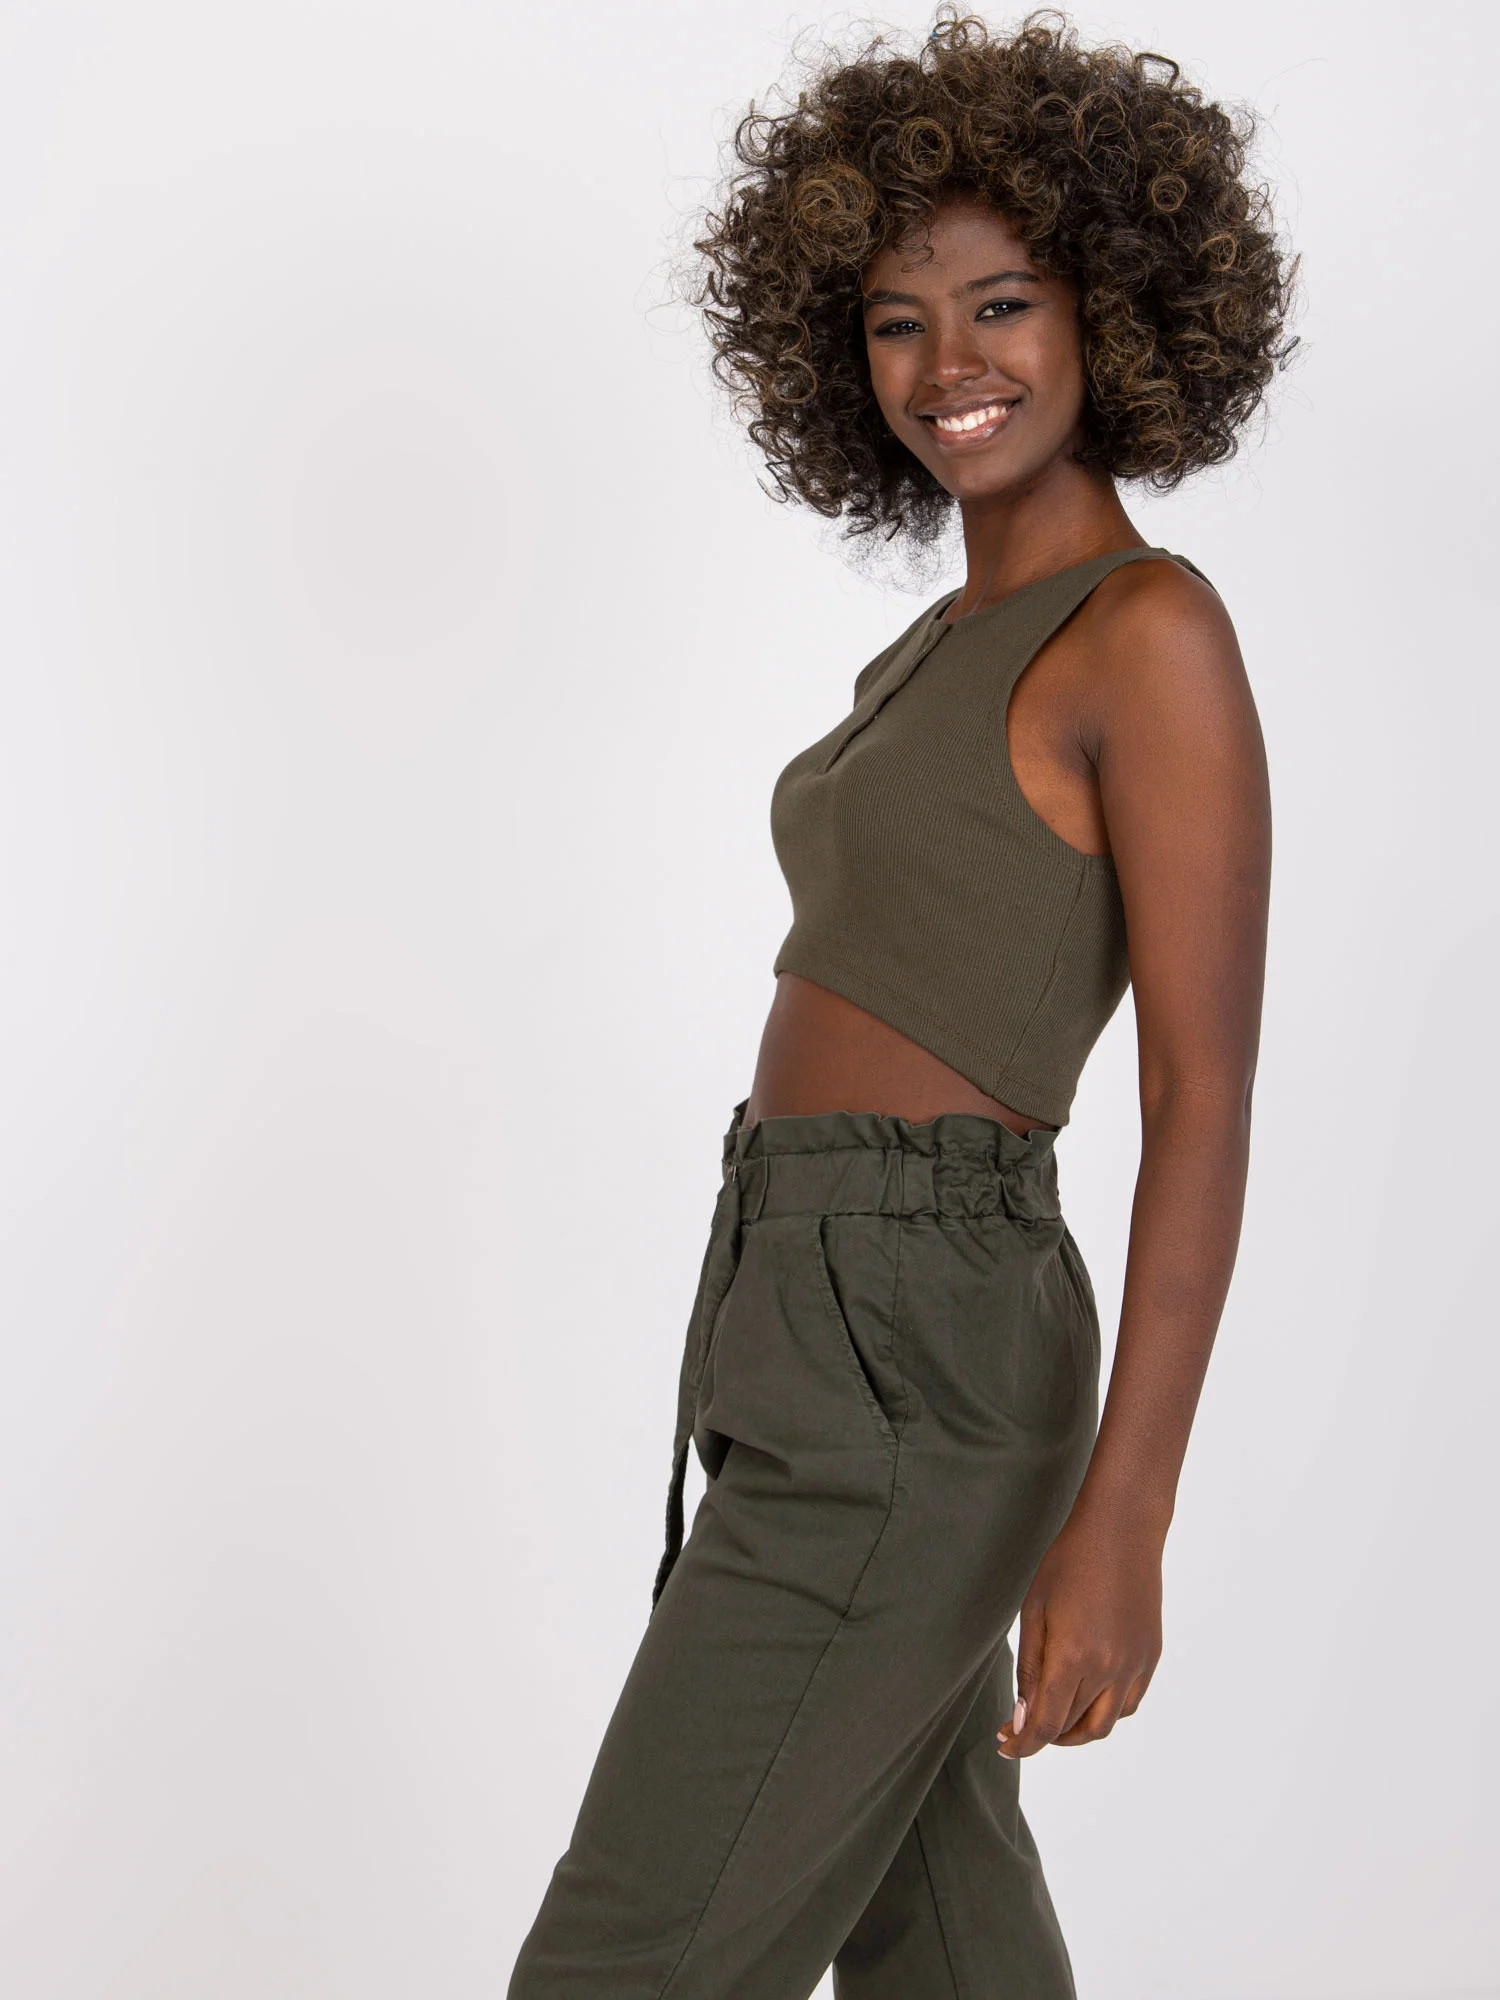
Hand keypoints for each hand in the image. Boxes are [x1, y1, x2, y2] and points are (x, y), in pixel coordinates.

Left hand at [997, 1497, 1162, 1756]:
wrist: (1121, 1530)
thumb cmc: (1068, 1562)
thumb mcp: (1034, 1610)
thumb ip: (1028, 1668)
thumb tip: (1021, 1718)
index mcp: (1073, 1657)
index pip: (1045, 1724)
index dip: (1023, 1744)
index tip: (1005, 1747)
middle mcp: (1109, 1669)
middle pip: (1073, 1728)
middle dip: (1043, 1736)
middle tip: (1019, 1728)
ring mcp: (1135, 1665)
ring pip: (1105, 1724)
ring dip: (1076, 1732)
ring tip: (1052, 1718)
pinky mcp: (1151, 1657)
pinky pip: (1128, 1704)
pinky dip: (1105, 1712)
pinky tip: (1086, 1697)